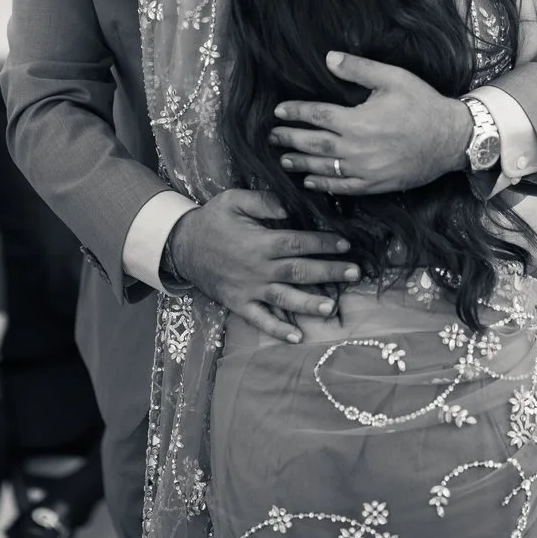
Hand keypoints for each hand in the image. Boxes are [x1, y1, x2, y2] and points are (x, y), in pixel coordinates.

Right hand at [164, 187, 357, 344]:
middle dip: (328, 272)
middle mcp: (258, 268)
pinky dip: (278, 330)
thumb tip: (288, 207)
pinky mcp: (239, 304)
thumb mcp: (233, 200)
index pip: (297, 242)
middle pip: (299, 271)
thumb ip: (262, 201)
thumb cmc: (212, 220)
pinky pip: (260, 320)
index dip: (323, 243)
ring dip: (309, 303)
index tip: (345, 244)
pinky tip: (297, 337)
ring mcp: (249, 289)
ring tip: (332, 307)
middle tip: (354, 273)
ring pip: (284, 298)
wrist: (182, 246)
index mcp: (260, 242)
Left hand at [272, 52, 470, 195]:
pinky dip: (324, 184)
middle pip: (313, 144)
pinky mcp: (375, 184)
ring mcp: (365, 170)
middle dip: (290, 139)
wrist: (451, 139)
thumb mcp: (393, 78)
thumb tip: (328, 58)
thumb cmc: (423, 105)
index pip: (316, 115)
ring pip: (324, 168)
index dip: (295, 112)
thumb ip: (358, 69)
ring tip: (283, 159)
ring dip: (301, 164)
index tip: (278, 111)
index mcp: (357, 121)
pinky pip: (343, 187)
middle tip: (272, 137)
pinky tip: (311, 181)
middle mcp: (356, 149)